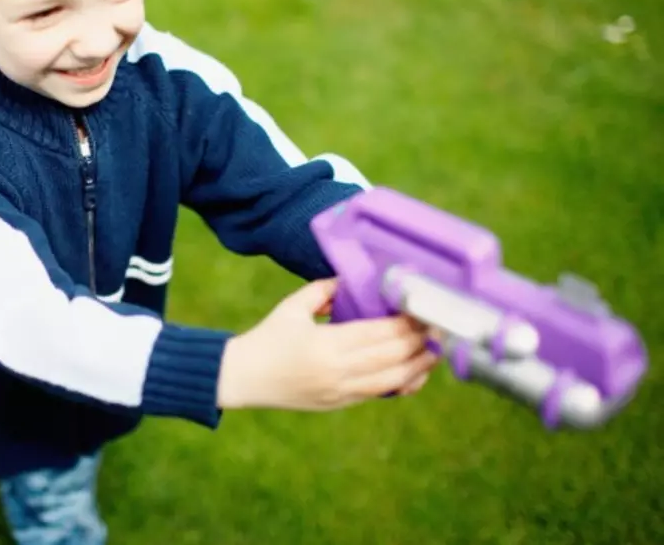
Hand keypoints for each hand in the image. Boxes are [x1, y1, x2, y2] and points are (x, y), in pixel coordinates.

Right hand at [216, 278, 438, 410]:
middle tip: (438, 325)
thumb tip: (352, 278)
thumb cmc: (267, 338)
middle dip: (419, 341)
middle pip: (392, 356)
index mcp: (326, 345)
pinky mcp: (339, 403)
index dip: (406, 323)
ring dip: (418, 366)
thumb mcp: (293, 306)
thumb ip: (324, 290)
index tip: (422, 310)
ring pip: (392, 381)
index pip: (379, 333)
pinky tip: (414, 373)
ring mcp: (340, 391)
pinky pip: (378, 395)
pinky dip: (401, 385)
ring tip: (434, 350)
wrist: (244, 378)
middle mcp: (337, 371)